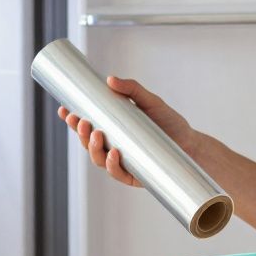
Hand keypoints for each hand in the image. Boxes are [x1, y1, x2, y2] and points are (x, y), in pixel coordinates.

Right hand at [57, 76, 196, 187]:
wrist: (191, 144)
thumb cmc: (169, 123)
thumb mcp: (150, 101)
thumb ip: (132, 89)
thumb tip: (110, 79)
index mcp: (113, 130)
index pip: (87, 126)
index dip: (72, 120)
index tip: (64, 109)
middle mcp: (113, 147)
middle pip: (88, 143)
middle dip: (81, 133)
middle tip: (82, 121)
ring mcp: (122, 162)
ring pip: (98, 159)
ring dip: (93, 148)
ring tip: (97, 134)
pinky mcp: (133, 176)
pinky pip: (117, 173)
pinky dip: (112, 165)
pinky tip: (113, 154)